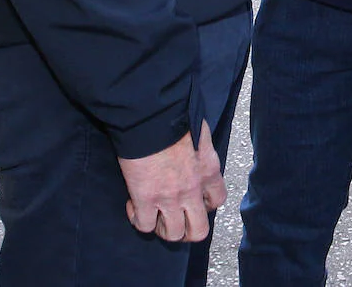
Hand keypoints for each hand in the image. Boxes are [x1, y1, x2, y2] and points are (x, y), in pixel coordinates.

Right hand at [117, 120, 223, 242]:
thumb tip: (196, 145)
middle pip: (198, 230)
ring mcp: (170, 198)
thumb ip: (200, 146)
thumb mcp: (199, 131)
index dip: (205, 206)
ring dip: (161, 227)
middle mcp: (193, 189)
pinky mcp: (145, 199)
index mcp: (209, 170)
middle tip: (173, 219)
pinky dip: (138, 220)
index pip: (217, 201)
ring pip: (172, 234)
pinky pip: (144, 226)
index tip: (193, 199)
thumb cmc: (175, 117)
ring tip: (153, 214)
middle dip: (186, 230)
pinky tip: (134, 205)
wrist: (152, 116)